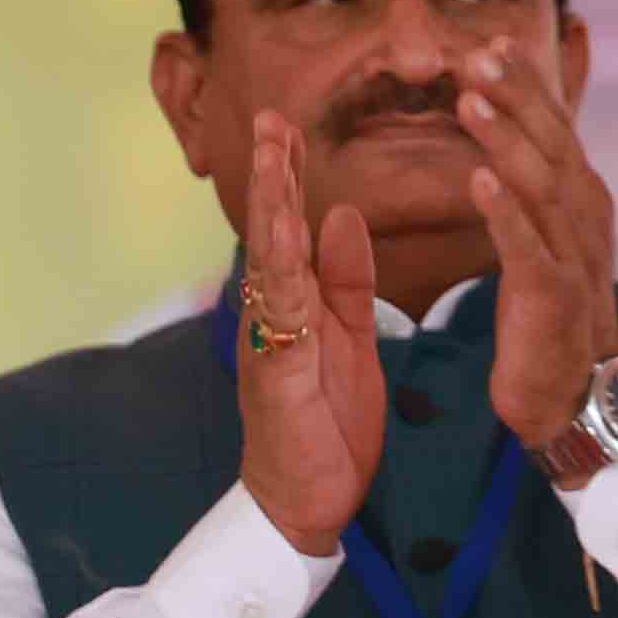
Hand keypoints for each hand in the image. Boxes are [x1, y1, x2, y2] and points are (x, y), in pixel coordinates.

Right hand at [236, 112, 387, 557]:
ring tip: (274, 158)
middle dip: (272, 174)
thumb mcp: (348, 336)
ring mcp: (269, 344)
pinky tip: (289, 240)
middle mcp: (272, 316)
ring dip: (273, 208)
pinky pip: (283, 318)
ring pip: (270, 265)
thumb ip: (344, 278)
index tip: (287, 123)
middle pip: (270, 233)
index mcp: (294, 305)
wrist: (305, 501)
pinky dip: (287, 276)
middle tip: (270, 116)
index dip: (288, 175)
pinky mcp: (278, 376)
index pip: (290, 227)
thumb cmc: (324, 421)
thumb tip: (343, 214)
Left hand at [461, 41, 617, 460]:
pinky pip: (527, 244)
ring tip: (469, 100)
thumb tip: (514, 135)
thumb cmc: (551, 310)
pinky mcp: (554, 292)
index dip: (529, 84)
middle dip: (516, 96)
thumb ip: (536, 184)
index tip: (493, 41)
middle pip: (552, 143)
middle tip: (476, 55)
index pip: (557, 127)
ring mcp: (574, 253)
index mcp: (583, 198)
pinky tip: (478, 180)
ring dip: (506, 138)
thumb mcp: (547, 235)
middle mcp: (587, 216)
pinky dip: (504, 210)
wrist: (574, 388)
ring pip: (540, 183)